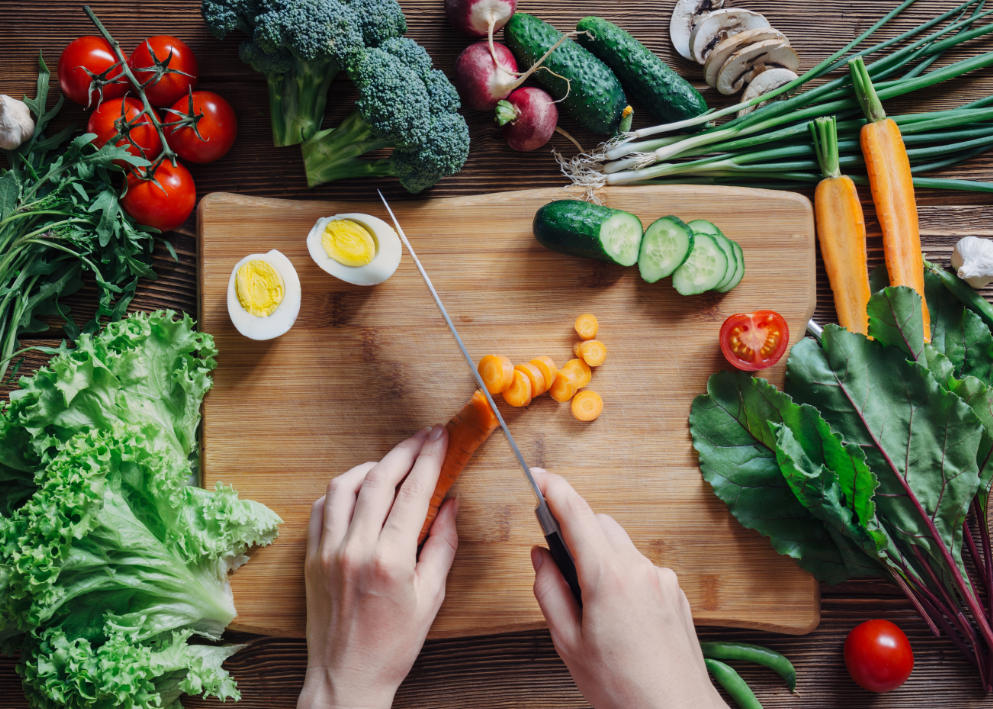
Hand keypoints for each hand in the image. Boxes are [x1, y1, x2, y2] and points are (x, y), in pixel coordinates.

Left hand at [298, 425, 457, 708]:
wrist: (347, 677)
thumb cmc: (393, 645)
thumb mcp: (431, 596)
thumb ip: (442, 544)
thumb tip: (449, 503)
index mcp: (390, 560)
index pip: (413, 492)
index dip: (429, 458)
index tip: (440, 438)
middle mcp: (355, 549)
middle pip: (379, 479)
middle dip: (405, 451)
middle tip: (424, 437)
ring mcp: (328, 551)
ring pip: (344, 486)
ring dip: (370, 466)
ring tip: (392, 462)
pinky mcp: (310, 557)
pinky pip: (321, 508)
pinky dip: (341, 491)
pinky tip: (358, 490)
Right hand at [529, 468, 726, 708]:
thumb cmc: (623, 688)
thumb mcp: (568, 643)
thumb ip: (548, 591)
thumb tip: (541, 557)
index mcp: (609, 578)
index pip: (576, 514)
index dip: (552, 489)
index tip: (537, 475)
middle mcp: (640, 569)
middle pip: (601, 524)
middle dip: (576, 533)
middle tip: (558, 565)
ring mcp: (662, 579)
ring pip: (622, 546)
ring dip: (600, 557)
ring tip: (590, 606)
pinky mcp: (675, 593)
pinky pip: (641, 568)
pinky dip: (622, 577)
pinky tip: (618, 617)